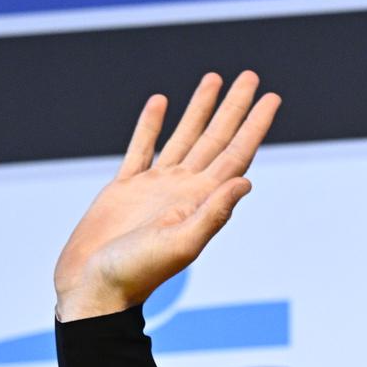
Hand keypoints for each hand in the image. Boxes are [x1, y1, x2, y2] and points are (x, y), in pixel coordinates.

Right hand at [53, 71, 280, 320]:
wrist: (94, 291)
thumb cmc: (136, 275)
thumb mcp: (180, 244)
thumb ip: (212, 214)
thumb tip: (246, 181)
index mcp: (201, 201)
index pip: (236, 154)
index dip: (254, 125)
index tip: (272, 97)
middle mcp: (184, 190)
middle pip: (215, 138)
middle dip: (234, 107)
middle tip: (251, 75)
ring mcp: (155, 188)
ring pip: (183, 136)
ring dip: (199, 109)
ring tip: (214, 79)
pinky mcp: (124, 189)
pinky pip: (141, 148)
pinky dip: (151, 125)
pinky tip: (161, 103)